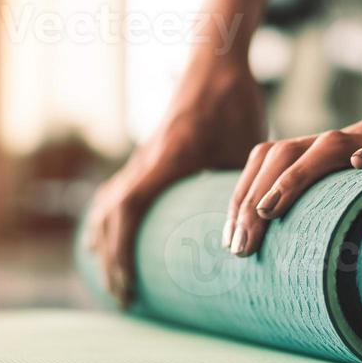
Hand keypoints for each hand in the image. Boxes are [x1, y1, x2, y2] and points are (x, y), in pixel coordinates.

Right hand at [85, 58, 264, 305]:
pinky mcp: (148, 154)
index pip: (128, 211)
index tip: (128, 287)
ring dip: (105, 244)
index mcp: (167, 159)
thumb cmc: (235, 103)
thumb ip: (245, 191)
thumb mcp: (248, 148)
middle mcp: (146, 160)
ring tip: (113, 281)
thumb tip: (256, 238)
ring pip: (108, 205)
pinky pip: (117, 192)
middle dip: (111, 262)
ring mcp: (143, 157)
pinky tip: (105, 238)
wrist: (217, 62)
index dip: (121, 252)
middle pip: (109, 217)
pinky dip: (108, 220)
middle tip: (125, 300)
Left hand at [223, 60, 361, 256]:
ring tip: (270, 211)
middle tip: (240, 244)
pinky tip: (357, 166)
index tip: (234, 240)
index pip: (277, 158)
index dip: (247, 194)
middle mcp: (360, 138)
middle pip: (286, 153)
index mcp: (346, 148)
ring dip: (294, 180)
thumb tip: (339, 250)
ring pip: (329, 148)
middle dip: (253, 197)